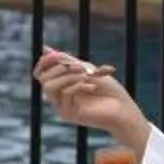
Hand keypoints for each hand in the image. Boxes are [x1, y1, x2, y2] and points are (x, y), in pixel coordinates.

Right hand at [33, 46, 147, 143]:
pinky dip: (78, 86)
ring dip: (67, 77)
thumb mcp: (86, 69)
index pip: (40, 73)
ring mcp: (61, 107)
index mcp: (61, 85)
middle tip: (80, 67)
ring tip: (86, 75)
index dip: (45, 62)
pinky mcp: (68, 115)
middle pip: (43, 79)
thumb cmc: (108, 90)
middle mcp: (58, 97)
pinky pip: (64, 95)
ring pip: (49, 87)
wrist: (123, 109)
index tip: (58, 55)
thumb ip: (66, 60)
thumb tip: (45, 48)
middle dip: (60, 68)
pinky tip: (92, 87)